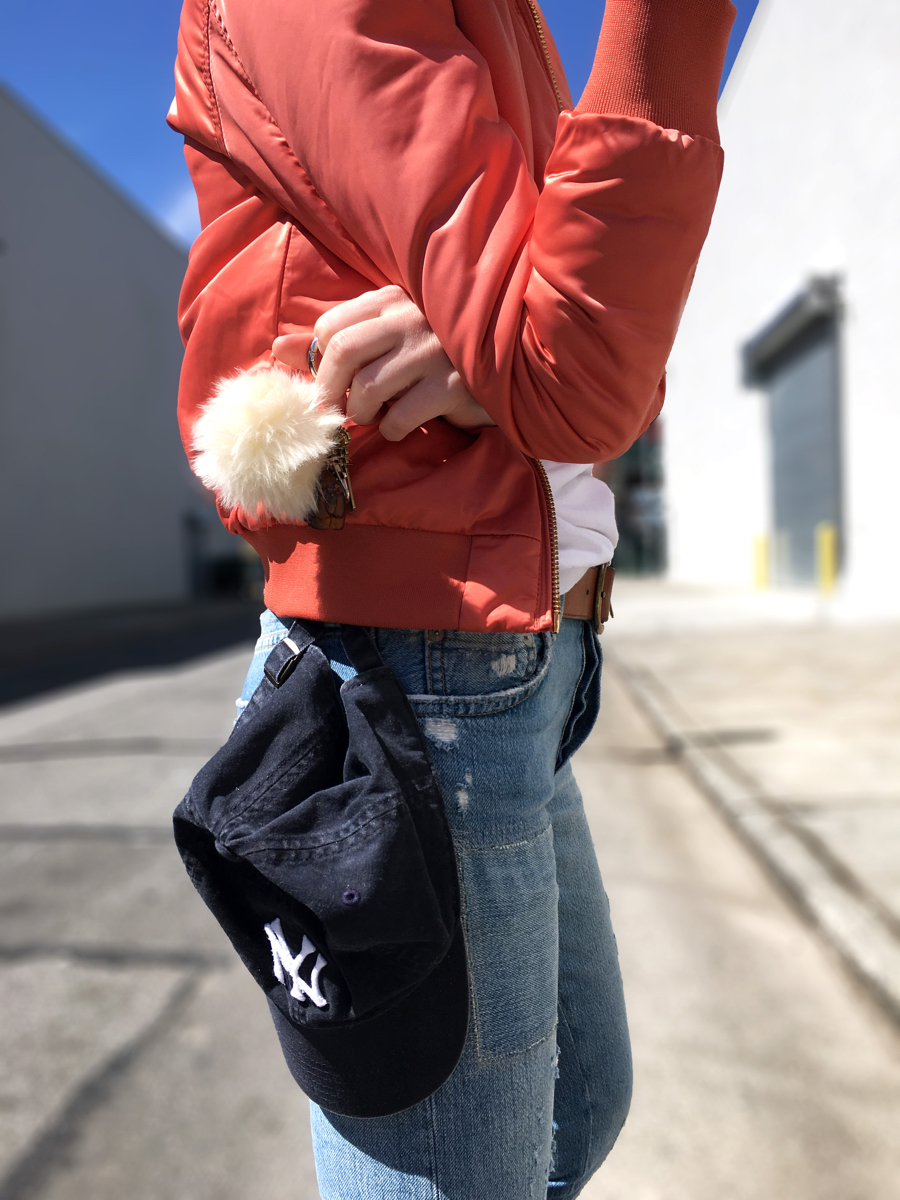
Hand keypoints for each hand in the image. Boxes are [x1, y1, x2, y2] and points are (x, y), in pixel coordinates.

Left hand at [272, 285, 495, 441]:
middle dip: (330, 392)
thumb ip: (331, 343)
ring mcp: (434, 350)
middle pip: (342, 353)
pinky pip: (401, 416)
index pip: (331, 327)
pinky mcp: (453, 384)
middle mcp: (411, 317)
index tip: (328, 385)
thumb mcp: (382, 342)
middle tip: (334, 412)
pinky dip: (393, 430)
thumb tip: (277, 348)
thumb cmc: (431, 361)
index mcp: (391, 299)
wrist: (499, 375)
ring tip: (373, 417)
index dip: (319, 363)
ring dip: (362, 413)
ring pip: (368, 388)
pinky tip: (403, 426)